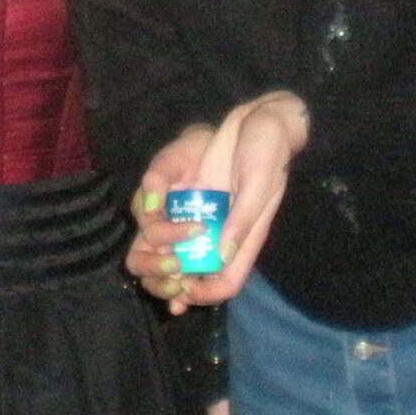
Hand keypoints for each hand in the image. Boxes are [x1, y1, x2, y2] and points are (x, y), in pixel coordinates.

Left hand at [129, 91, 307, 312]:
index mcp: (244, 240)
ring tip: (151, 251)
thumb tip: (222, 257)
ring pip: (178, 251)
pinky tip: (147, 225)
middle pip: (197, 275)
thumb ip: (242, 219)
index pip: (226, 283)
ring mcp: (205, 215)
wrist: (259, 120)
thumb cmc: (268, 152)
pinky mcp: (191, 196)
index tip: (183, 287)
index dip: (204, 294)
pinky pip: (168, 220)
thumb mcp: (259, 183)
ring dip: (161, 259)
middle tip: (161, 273)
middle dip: (175, 283)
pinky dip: (156, 228)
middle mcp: (221, 234)